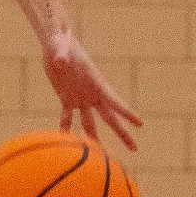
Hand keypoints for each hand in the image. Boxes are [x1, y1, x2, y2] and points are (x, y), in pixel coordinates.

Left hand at [42, 30, 142, 150]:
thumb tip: (59, 61)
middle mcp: (92, 93)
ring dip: (94, 137)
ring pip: (90, 122)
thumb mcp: (61, 47)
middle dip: (122, 133)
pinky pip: (67, 117)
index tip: (140, 124)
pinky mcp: (66, 97)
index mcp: (96, 82)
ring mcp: (80, 97)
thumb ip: (61, 55)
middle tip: (135, 149)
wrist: (55, 42)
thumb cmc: (61, 41)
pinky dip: (66, 127)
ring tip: (100, 155)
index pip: (115, 101)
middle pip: (110, 117)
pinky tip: (67, 141)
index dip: (127, 113)